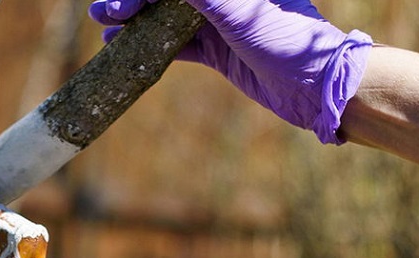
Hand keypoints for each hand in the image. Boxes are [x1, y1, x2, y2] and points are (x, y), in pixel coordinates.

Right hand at [88, 0, 372, 143]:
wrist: (316, 88)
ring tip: (105, 31)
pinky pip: (176, 47)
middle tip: (102, 12)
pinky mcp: (218, 51)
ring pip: (167, 20)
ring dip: (136, 24)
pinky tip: (124, 49)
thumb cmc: (289, 41)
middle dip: (133, 2)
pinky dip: (150, 48)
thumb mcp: (242, 12)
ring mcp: (220, 23)